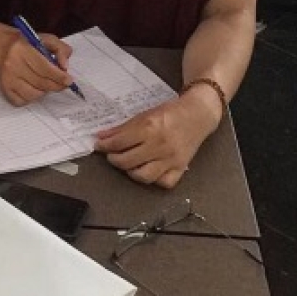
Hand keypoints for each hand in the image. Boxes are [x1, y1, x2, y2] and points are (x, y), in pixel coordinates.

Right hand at [0, 30, 74, 104]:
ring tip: (45, 84)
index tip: (69, 81)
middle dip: (56, 86)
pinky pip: (22, 101)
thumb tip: (64, 67)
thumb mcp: (48, 40)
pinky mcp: (4, 88)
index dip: (59, 77)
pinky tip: (33, 89)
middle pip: (41, 83)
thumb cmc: (29, 45)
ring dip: (44, 92)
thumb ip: (61, 50)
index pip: (45, 68)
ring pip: (33, 95)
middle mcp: (13, 65)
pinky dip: (31, 98)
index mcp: (23, 50)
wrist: (4, 47)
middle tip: (62, 84)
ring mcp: (7, 78)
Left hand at [95, 90, 222, 187]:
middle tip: (113, 155)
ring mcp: (171, 159)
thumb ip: (122, 128)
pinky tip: (149, 170)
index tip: (99, 146)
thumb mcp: (144, 115)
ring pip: (144, 176)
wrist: (198, 114)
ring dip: (131, 172)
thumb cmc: (169, 113)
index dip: (104, 146)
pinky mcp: (181, 168)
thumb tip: (101, 137)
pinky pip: (164, 182)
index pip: (118, 143)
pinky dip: (154, 180)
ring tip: (129, 164)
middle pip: (127, 162)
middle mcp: (160, 146)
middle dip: (114, 159)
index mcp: (149, 128)